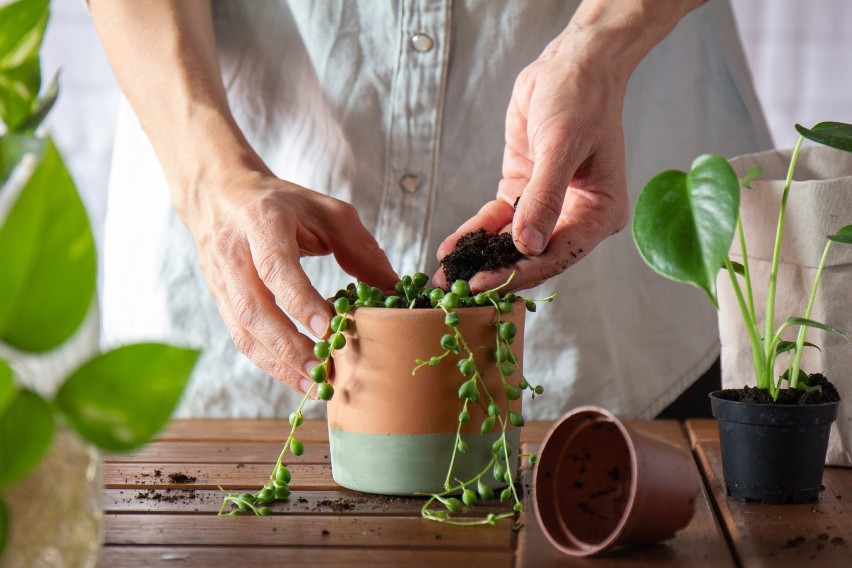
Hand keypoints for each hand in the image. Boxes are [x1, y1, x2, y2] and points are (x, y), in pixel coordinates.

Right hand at [187, 169, 397, 393]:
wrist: (223, 195)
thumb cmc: (284, 204)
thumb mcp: (327, 212)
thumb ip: (360, 248)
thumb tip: (393, 290)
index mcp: (262, 222)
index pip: (276, 267)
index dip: (300, 300)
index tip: (327, 328)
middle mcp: (233, 252)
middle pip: (253, 308)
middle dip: (288, 345)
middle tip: (322, 369)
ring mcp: (220, 279)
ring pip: (242, 330)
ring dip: (277, 363)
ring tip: (312, 383)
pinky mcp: (218, 299)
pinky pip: (240, 337)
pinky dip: (268, 362)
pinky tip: (295, 376)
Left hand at [435, 37, 629, 291]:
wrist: (570, 66)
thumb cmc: (580, 100)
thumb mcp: (562, 145)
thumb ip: (544, 198)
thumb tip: (527, 246)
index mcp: (599, 213)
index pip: (557, 254)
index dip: (518, 271)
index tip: (483, 283)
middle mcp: (575, 217)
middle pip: (532, 257)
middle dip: (494, 272)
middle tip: (455, 291)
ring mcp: (547, 208)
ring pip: (511, 243)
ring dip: (479, 258)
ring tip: (445, 277)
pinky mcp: (522, 194)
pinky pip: (497, 221)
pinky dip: (475, 233)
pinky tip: (451, 248)